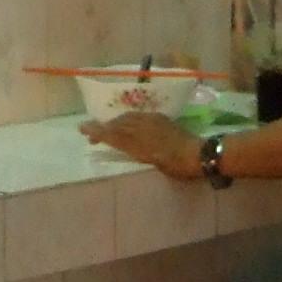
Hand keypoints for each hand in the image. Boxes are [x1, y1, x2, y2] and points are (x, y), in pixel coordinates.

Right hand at [82, 111, 201, 179]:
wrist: (200, 153)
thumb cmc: (178, 166)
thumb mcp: (154, 161)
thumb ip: (137, 151)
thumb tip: (123, 143)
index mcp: (139, 141)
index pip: (112, 133)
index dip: (96, 131)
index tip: (81, 128)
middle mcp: (143, 127)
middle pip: (118, 124)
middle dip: (103, 128)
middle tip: (93, 135)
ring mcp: (152, 121)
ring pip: (127, 118)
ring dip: (116, 123)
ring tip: (109, 129)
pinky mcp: (161, 119)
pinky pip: (138, 116)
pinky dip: (129, 119)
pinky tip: (129, 123)